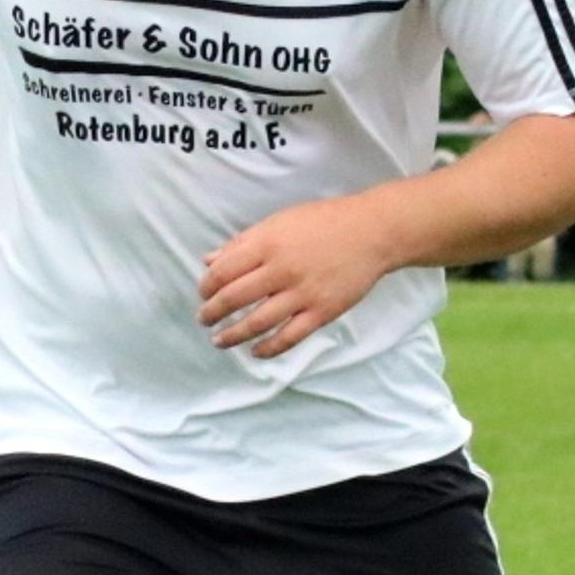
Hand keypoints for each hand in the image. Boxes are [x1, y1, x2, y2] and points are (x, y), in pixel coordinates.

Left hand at [198, 194, 395, 357]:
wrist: (372, 233)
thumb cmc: (324, 222)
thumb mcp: (279, 222)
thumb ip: (243, 242)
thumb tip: (209, 261)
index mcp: (267, 244)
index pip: (223, 271)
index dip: (207, 287)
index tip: (203, 294)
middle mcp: (281, 270)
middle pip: (234, 299)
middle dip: (212, 313)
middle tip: (204, 320)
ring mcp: (302, 294)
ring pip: (257, 323)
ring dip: (232, 335)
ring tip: (220, 340)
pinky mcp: (322, 312)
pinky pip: (289, 337)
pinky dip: (268, 349)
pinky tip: (256, 352)